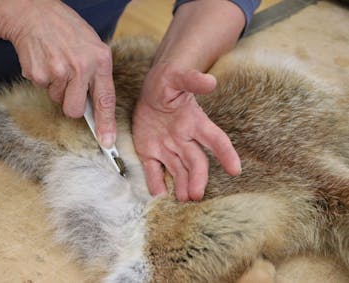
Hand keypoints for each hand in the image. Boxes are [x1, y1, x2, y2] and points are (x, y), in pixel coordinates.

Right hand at [0, 0, 115, 146]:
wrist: (34, 14)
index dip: (107, 124)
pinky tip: (46, 61)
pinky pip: (43, 90)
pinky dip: (43, 80)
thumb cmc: (67, 30)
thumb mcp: (93, 46)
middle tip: (69, 85)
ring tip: (57, 64)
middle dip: (71, 105)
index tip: (108, 142)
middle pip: (75, 110)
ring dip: (57, 88)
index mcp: (100, 60)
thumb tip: (96, 109)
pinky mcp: (38, 74)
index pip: (106, 100)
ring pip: (57, 101)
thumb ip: (97, 75)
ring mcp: (58, 71)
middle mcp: (81, 67)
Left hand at [132, 63, 240, 201]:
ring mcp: (167, 147)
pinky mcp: (150, 152)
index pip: (215, 139)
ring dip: (182, 185)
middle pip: (196, 161)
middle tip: (196, 194)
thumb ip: (192, 80)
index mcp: (194, 122)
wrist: (152, 89)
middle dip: (198, 178)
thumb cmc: (169, 82)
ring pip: (178, 170)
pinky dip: (155, 183)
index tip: (235, 170)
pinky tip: (159, 195)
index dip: (226, 154)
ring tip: (184, 200)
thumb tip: (211, 82)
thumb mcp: (178, 77)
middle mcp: (184, 139)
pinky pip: (153, 170)